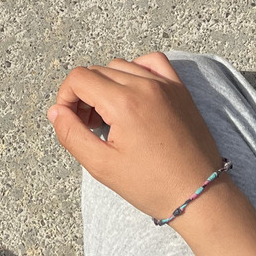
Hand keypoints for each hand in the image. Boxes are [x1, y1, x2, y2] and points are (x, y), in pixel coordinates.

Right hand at [48, 52, 223, 219]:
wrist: (198, 193)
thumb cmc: (152, 185)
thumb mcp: (102, 166)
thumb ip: (72, 134)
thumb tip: (56, 111)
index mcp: (124, 102)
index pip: (80, 78)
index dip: (66, 98)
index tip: (70, 121)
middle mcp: (145, 85)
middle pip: (98, 72)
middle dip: (84, 95)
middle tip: (88, 126)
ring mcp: (165, 84)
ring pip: (121, 66)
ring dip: (106, 85)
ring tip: (109, 116)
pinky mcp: (179, 89)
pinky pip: (152, 62)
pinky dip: (136, 70)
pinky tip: (132, 94)